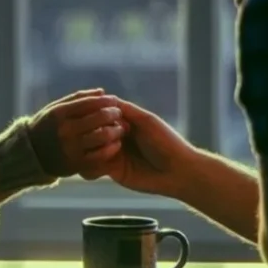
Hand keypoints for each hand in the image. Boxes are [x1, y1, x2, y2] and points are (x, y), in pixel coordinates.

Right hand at [27, 89, 125, 177]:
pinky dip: (112, 148)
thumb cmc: (47, 127)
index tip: (113, 100)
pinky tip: (116, 144)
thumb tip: (102, 92)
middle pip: (99, 117)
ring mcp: (71, 148)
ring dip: (116, 130)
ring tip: (120, 127)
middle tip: (118, 113)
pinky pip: (101, 155)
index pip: (89, 103)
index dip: (105, 100)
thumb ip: (77, 99)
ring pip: (103, 136)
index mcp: (59, 114)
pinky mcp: (77, 164)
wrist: (31, 156)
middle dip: (114, 113)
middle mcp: (65, 130)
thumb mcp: (55, 109)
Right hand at [79, 98, 195, 196]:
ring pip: (89, 147)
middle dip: (97, 131)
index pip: (100, 114)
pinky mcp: (111, 171)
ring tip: (117, 149)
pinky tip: (110, 163)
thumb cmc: (165, 142)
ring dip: (97, 146)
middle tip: (117, 136)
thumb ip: (125, 109)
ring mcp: (111, 154)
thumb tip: (103, 96)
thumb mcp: (146, 120)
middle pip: (91, 130)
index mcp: (125, 122)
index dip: (99, 114)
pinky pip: (92, 165)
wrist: (178, 171)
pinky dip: (95, 163)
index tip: (110, 118)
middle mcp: (115, 137)